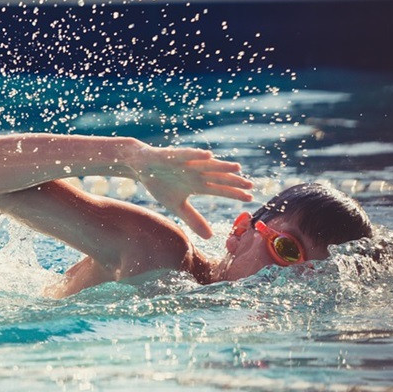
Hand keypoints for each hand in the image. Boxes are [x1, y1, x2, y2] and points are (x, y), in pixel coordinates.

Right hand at [132, 144, 253, 238]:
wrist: (141, 167)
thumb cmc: (160, 184)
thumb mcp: (177, 206)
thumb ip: (193, 219)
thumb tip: (210, 237)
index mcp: (197, 184)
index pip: (219, 189)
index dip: (234, 193)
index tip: (250, 199)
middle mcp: (196, 172)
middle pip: (218, 177)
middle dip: (233, 181)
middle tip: (251, 185)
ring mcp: (186, 163)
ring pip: (207, 165)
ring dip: (221, 166)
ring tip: (237, 168)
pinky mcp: (173, 155)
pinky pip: (186, 154)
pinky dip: (196, 155)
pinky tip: (208, 155)